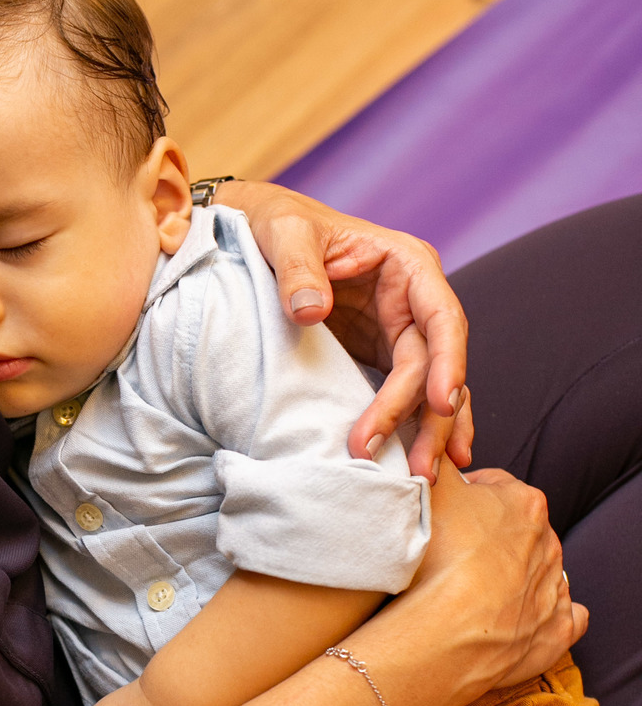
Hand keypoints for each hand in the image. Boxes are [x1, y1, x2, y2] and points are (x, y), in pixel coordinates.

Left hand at [215, 181, 472, 483]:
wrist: (258, 234)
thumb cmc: (279, 224)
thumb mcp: (285, 232)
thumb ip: (298, 268)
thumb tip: (309, 311)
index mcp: (407, 266)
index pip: (442, 318)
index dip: (448, 362)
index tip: (440, 402)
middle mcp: (415, 302)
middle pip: (438, 366)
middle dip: (430, 418)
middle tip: (417, 467)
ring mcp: (401, 333)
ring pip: (431, 390)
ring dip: (429, 435)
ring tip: (423, 481)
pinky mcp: (381, 359)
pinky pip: (408, 399)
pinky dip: (414, 430)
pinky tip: (418, 468)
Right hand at [408, 460, 585, 696]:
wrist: (452, 627)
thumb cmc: (442, 554)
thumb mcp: (429, 488)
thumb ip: (434, 460)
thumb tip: (432, 445)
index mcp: (524, 502)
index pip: (493, 486)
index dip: (463, 494)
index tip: (440, 509)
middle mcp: (548, 542)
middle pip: (515, 530)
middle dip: (488, 537)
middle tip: (449, 551)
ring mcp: (555, 588)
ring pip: (536, 571)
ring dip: (510, 576)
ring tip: (470, 590)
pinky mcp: (556, 630)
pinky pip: (564, 618)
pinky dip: (547, 616)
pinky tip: (522, 617)